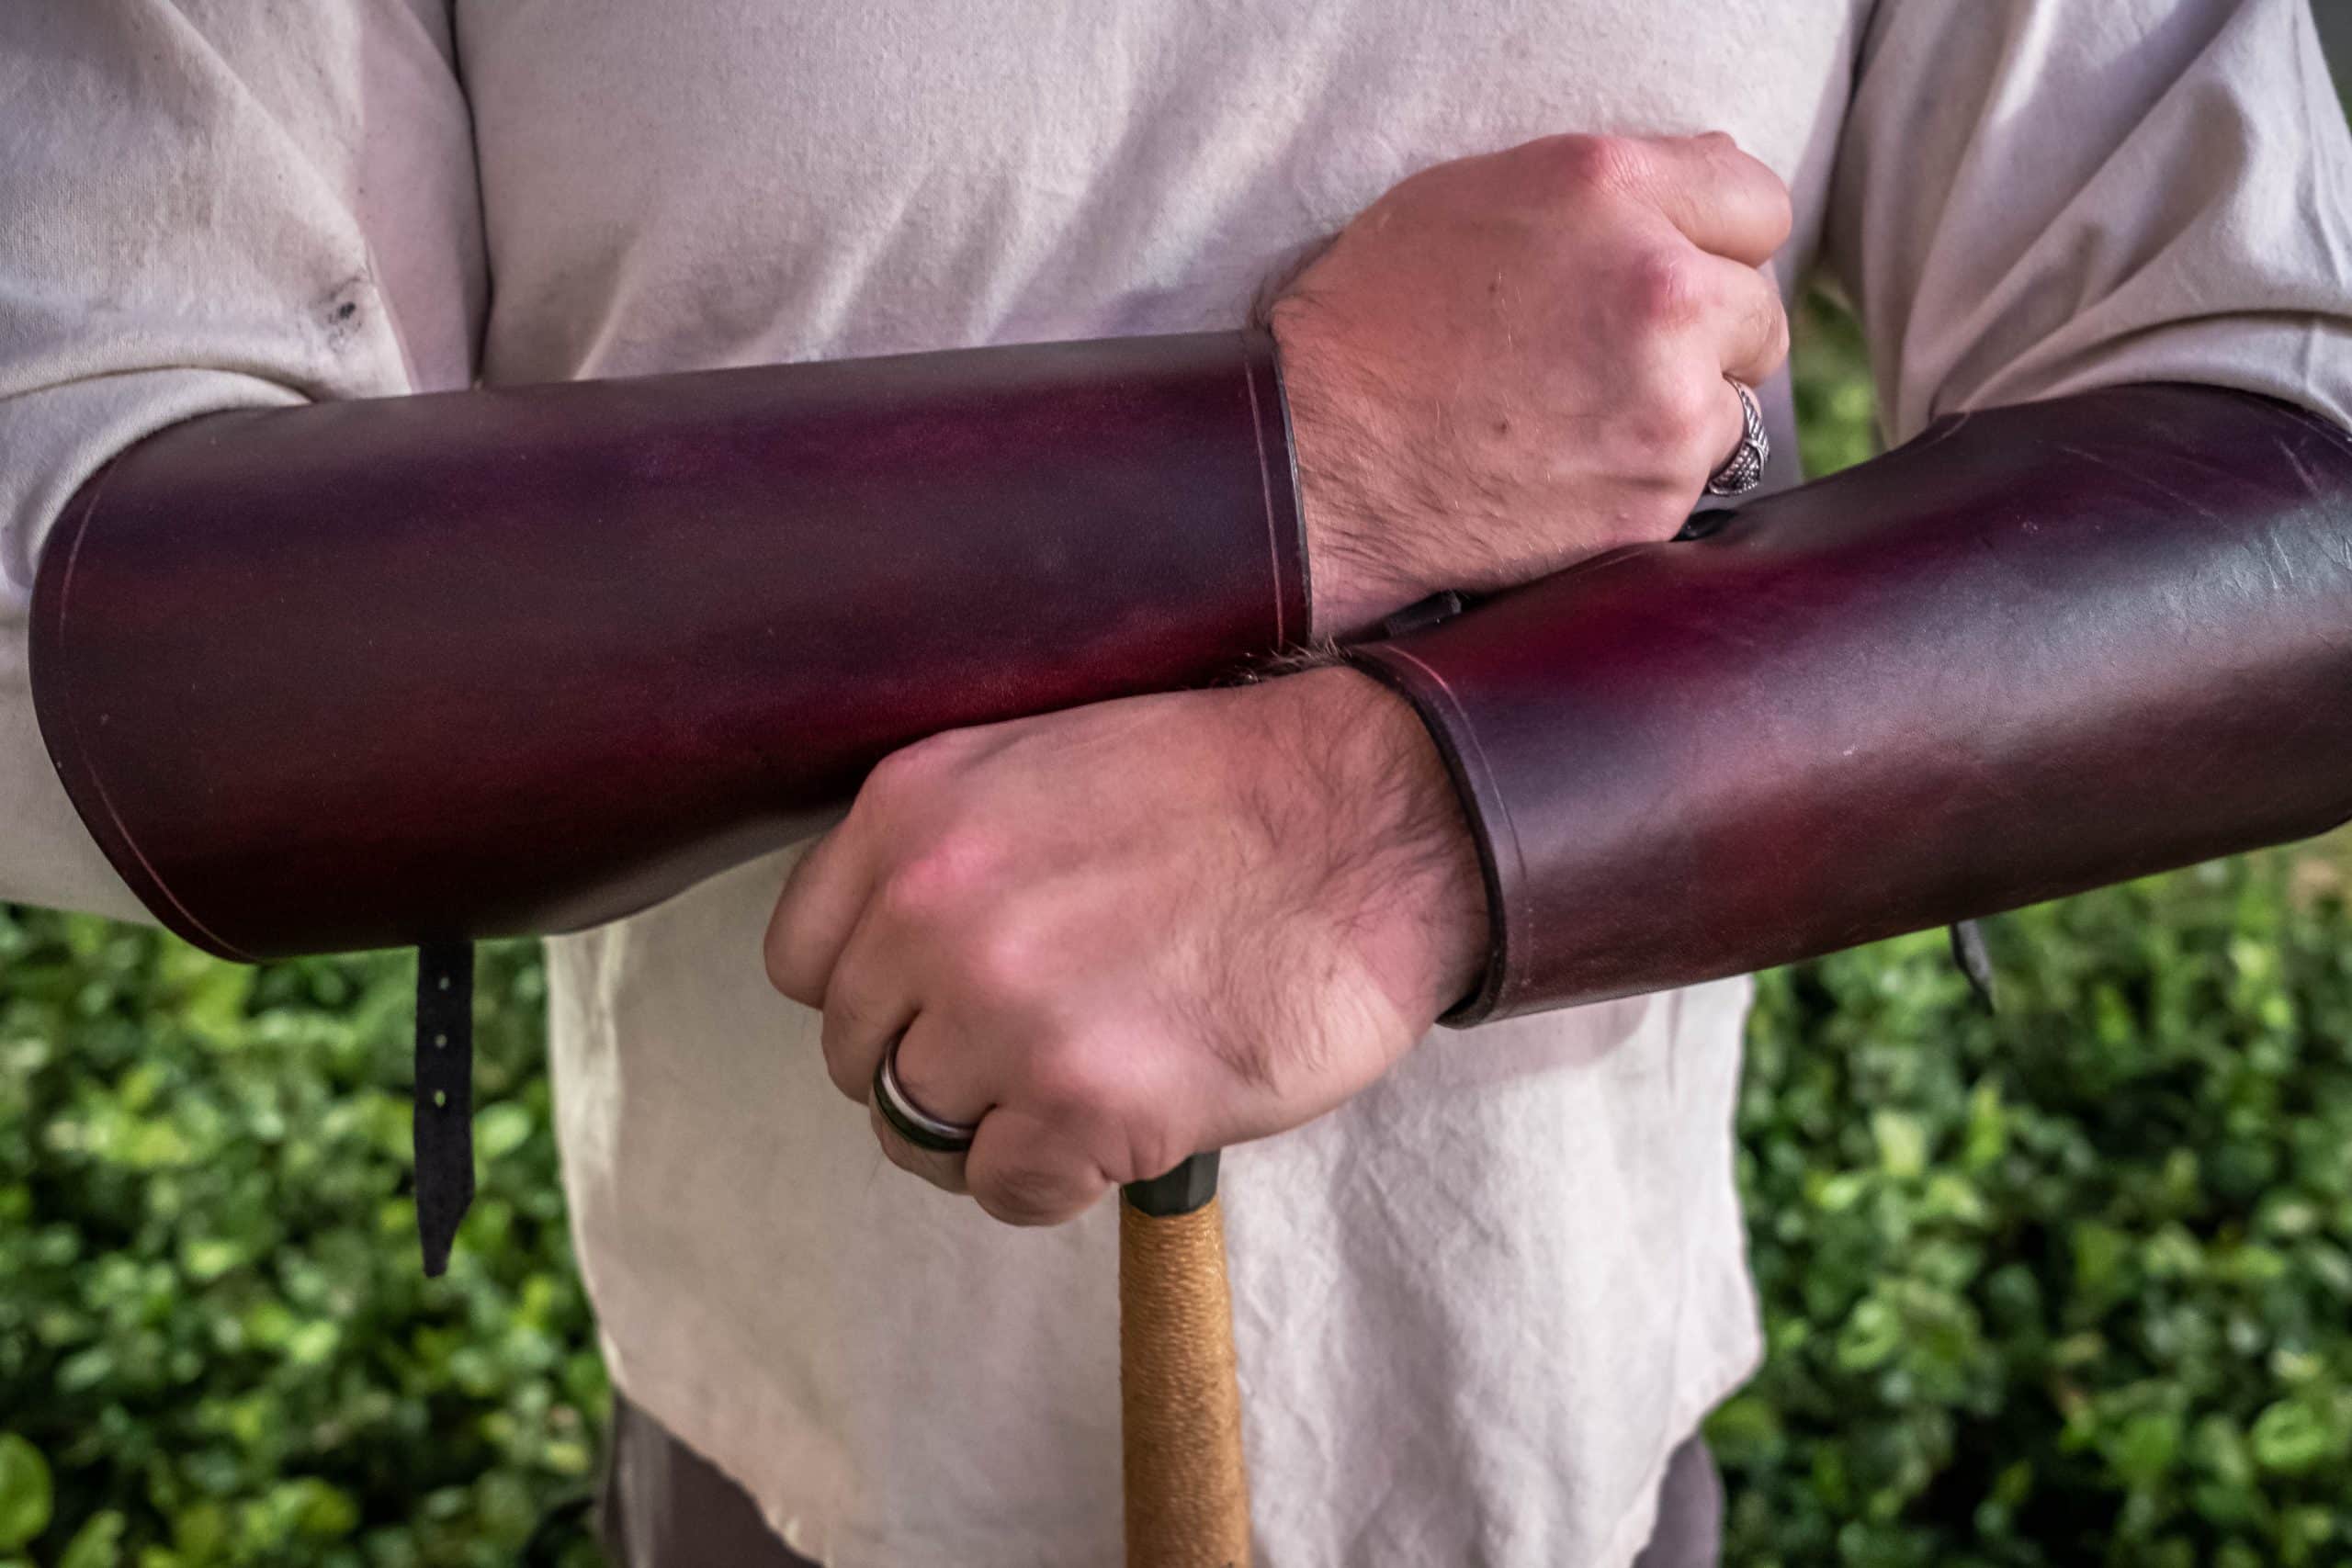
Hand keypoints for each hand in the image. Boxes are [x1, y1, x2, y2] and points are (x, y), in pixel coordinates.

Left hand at [762, 667, 1486, 1223]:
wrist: (1374, 823)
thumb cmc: (1229, 793)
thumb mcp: (1041, 762)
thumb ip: (944, 847)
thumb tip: (889, 958)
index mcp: (910, 812)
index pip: (801, 962)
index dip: (874, 995)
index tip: (936, 1002)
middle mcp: (932, 910)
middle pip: (856, 1055)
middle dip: (934, 1066)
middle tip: (1029, 1055)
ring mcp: (1003, 1012)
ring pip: (919, 1131)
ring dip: (994, 1129)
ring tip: (1079, 1092)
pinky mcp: (1084, 1103)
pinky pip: (1005, 1191)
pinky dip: (1055, 1178)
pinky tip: (1119, 1126)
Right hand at [1271, 132, 1793, 636]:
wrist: (1315, 460)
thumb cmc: (1371, 324)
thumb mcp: (1473, 198)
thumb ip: (1606, 192)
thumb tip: (1704, 199)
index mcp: (1611, 191)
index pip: (1758, 204)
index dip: (1718, 245)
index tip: (1681, 275)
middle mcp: (1658, 287)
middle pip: (1760, 312)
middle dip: (1705, 337)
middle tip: (1613, 361)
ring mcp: (1666, 403)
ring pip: (1730, 407)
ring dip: (1673, 416)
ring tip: (1572, 422)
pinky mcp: (1655, 501)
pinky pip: (1689, 483)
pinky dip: (1640, 482)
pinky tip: (1562, 471)